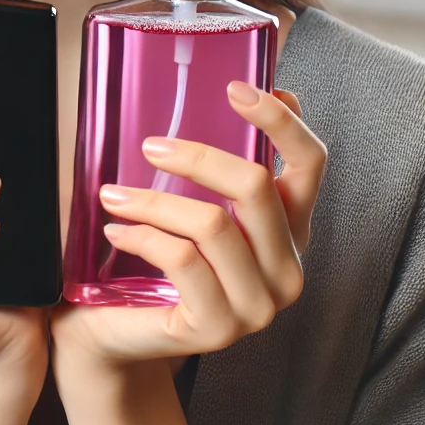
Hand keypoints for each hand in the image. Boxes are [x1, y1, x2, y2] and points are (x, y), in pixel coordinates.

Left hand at [52, 82, 325, 368]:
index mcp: (292, 231)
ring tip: (113, 195)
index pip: (311, 164)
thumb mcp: (194, 205)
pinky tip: (118, 230)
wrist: (114, 336)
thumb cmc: (155, 263)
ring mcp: (259, 305)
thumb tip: (232, 89)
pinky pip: (182, 260)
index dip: (280, 121)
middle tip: (150, 146)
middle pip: (256, 187)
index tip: (235, 88)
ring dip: (154, 201)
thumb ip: (217, 165)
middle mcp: (288, 269)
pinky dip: (143, 235)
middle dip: (198, 158)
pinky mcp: (219, 328)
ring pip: (213, 224)